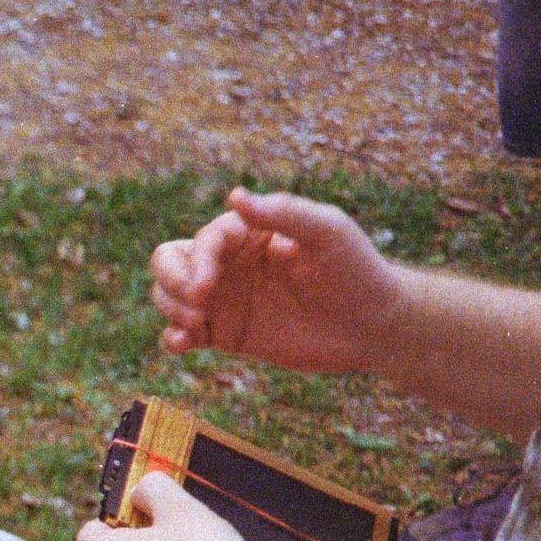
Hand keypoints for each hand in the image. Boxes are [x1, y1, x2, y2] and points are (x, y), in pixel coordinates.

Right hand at [149, 187, 402, 374]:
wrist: (373, 327)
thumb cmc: (356, 272)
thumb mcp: (328, 233)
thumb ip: (284, 212)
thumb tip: (235, 195)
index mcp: (250, 232)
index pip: (205, 239)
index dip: (197, 261)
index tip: (206, 289)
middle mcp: (230, 262)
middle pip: (169, 260)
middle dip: (171, 280)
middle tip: (196, 305)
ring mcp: (224, 299)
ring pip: (168, 295)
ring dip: (169, 307)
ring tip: (195, 327)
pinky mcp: (224, 334)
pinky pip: (182, 333)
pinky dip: (172, 338)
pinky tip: (182, 345)